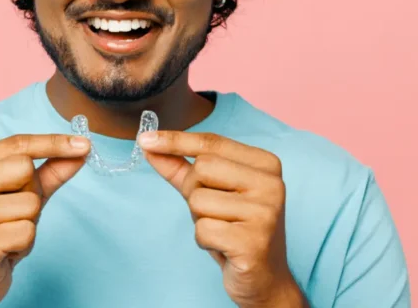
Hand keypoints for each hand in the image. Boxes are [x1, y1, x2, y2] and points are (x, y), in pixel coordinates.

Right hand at [0, 134, 89, 307]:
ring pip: (29, 203)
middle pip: (24, 168)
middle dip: (32, 192)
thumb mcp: (24, 194)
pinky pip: (26, 231)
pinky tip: (6, 249)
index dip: (52, 143)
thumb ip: (50, 170)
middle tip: (13, 213)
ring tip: (8, 233)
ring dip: (28, 222)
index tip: (84, 143)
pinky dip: (25, 243)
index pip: (16, 144)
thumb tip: (81, 149)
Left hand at [139, 131, 307, 307]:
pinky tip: (224, 247)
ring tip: (222, 230)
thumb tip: (148, 144)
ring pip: (198, 200)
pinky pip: (203, 230)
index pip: (212, 143)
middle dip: (193, 191)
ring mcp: (265, 212)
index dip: (175, 140)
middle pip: (202, 168)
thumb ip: (181, 167)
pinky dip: (204, 240)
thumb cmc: (235, 229)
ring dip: (200, 219)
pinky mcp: (254, 242)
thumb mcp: (209, 192)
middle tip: (214, 212)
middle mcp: (272, 183)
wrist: (264, 277)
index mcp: (266, 164)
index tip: (145, 139)